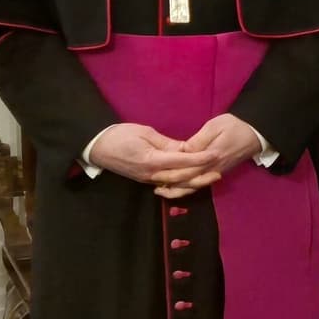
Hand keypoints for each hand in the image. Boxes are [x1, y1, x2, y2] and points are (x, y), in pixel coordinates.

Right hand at [88, 123, 217, 186]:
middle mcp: (151, 174)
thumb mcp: (145, 133)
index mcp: (151, 160)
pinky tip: (193, 182)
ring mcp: (148, 179)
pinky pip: (167, 184)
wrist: (98, 147)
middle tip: (219, 168)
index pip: (181, 161)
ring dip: (195, 182)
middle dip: (201, 173)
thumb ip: (167, 144)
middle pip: (181, 177)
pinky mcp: (145, 180)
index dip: (200, 158)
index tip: (215, 153)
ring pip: (176, 184)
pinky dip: (182, 184)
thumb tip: (186, 149)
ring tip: (212, 177)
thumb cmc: (120, 135)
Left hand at [153, 114, 263, 197]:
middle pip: (188, 180)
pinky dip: (187, 190)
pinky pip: (200, 185)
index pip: (186, 168)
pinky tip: (177, 188)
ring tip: (160, 191)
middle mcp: (212, 168)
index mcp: (210, 156)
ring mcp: (215, 172)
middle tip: (150, 182)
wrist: (255, 133)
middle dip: (169, 183)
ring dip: (176, 191)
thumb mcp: (215, 126)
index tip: (153, 170)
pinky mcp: (217, 172)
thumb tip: (183, 150)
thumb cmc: (234, 126)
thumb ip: (198, 140)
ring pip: (193, 187)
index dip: (169, 171)